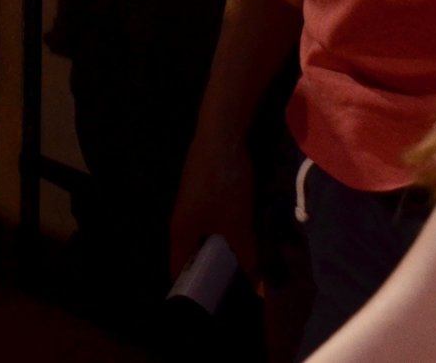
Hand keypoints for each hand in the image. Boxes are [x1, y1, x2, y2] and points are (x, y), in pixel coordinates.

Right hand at [168, 132, 261, 286]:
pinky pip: (207, 219)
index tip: (204, 301)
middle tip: (230, 283)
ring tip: (240, 259)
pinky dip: (221, 229)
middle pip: (190, 251)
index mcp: (179, 230)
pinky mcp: (200, 188)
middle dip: (209, 267)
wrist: (221, 134)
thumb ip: (248, 256)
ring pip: (201, 233)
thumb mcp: (239, 224)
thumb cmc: (224, 183)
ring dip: (218, 246)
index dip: (188, 287)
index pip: (177, 268)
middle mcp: (179, 218)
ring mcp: (188, 201)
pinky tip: (240, 230)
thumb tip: (259, 289)